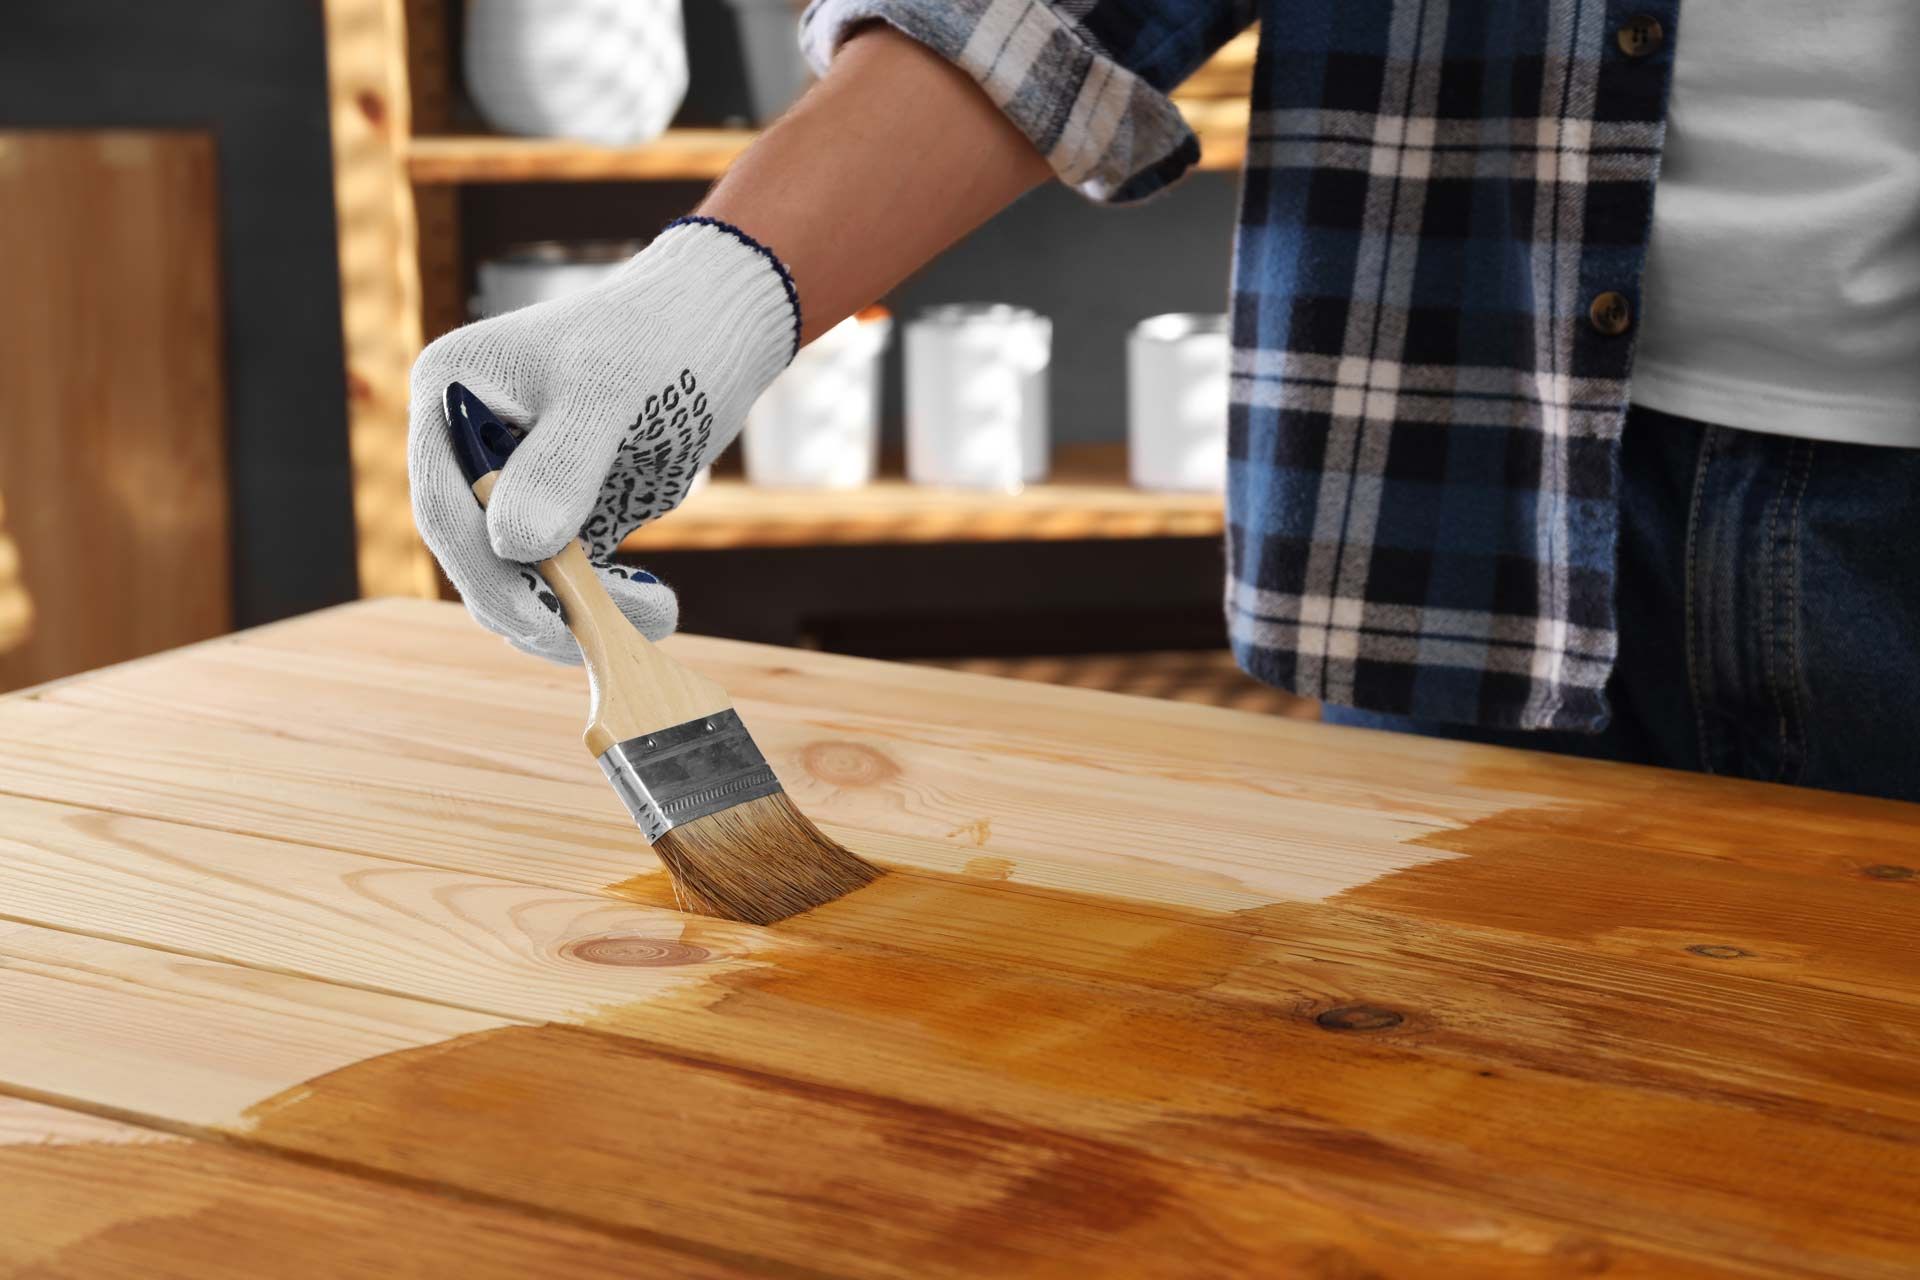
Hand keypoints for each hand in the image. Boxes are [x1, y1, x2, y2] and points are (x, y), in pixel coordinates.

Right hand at [407, 218, 798, 661]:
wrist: (719, 326)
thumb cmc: (660, 336)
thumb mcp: (610, 391)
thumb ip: (562, 464)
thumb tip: (515, 546)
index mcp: (452, 397)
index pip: (445, 505)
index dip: (484, 570)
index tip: (540, 616)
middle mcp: (470, 445)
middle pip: (477, 554)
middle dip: (537, 603)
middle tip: (604, 638)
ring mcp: (515, 482)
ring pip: (521, 579)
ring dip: (577, 614)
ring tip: (655, 614)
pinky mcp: (563, 512)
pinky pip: (566, 579)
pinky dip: (605, 604)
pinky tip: (656, 605)